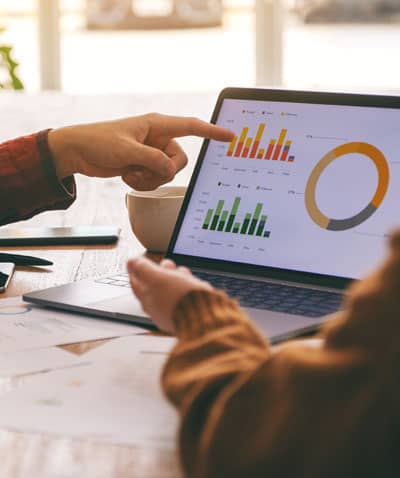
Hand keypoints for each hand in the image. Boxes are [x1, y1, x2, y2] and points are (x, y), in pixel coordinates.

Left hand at [48, 114, 233, 189]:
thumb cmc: (99, 141)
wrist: (78, 152)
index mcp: (157, 125)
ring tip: (129, 171)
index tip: (230, 136)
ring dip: (148, 178)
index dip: (212, 132)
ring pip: (167, 174)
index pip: (191, 127)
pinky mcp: (143, 166)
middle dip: (162, 171)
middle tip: (141, 169)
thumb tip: (169, 170)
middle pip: (179, 161)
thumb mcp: (127, 150)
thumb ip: (152, 159)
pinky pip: (155, 180)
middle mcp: (158, 139)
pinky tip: (126, 175)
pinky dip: (141, 182)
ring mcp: (151, 154)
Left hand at [127, 257, 212, 333]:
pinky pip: (183, 296)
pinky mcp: (186, 313)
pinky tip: (192, 282)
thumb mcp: (158, 278)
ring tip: (182, 271)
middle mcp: (158, 309)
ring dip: (175, 277)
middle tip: (166, 264)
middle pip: (154, 286)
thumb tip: (131, 262)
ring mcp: (172, 312)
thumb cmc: (179, 299)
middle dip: (160, 272)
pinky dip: (185, 287)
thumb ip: (144, 269)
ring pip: (170, 290)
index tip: (136, 261)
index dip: (136, 270)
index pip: (136, 284)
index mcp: (147, 300)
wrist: (204, 316)